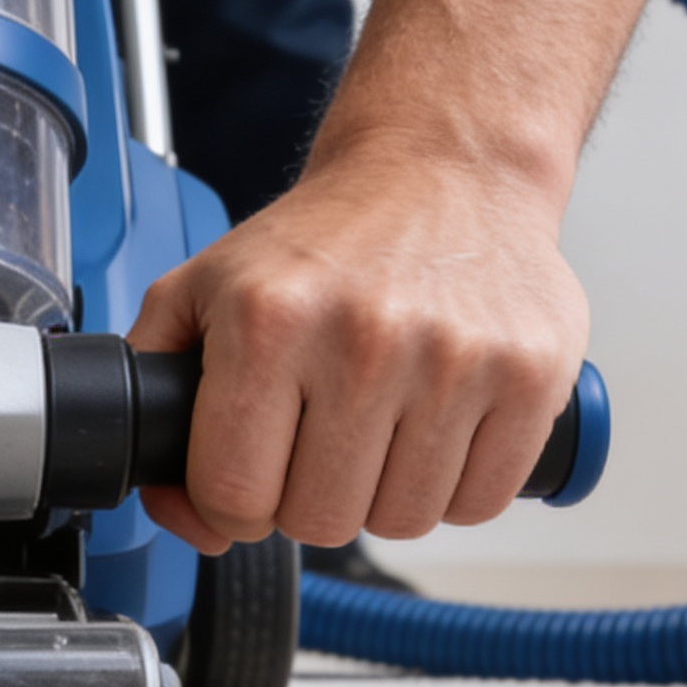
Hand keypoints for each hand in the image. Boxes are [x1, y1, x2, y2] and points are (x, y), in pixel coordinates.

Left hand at [127, 148, 588, 553]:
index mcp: (269, 321)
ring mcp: (456, 359)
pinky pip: (479, 503)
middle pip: (320, 521)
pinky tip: (439, 429)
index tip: (253, 473)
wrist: (444, 165)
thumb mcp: (203, 288)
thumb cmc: (325, 240)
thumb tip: (186, 515)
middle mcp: (364, 338)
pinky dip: (455, 486)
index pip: (235, 496)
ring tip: (383, 427)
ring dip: (385, 495)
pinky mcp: (531, 375)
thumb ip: (155, 395)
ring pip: (402, 521)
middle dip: (311, 497)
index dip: (234, 505)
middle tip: (322, 441)